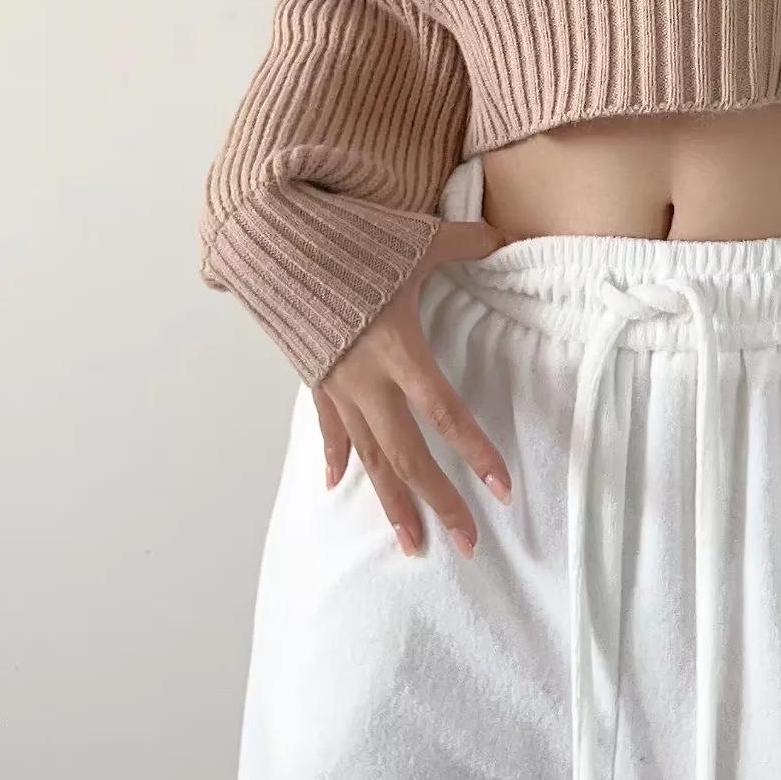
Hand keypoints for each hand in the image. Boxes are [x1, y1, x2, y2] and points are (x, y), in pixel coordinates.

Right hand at [313, 218, 512, 558]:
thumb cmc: (349, 237)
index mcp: (398, 349)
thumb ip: (467, 241)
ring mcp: (337, 383)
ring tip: (412, 543)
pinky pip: (328, 426)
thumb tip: (506, 234)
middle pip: (407, 454)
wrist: (274, 240)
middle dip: (438, 502)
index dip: (475, 452)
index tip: (502, 490)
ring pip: (368, 456)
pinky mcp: (314, 375)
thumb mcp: (417, 236)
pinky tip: (338, 485)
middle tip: (467, 544)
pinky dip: (336, 455)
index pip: (444, 413)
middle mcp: (366, 378)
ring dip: (391, 502)